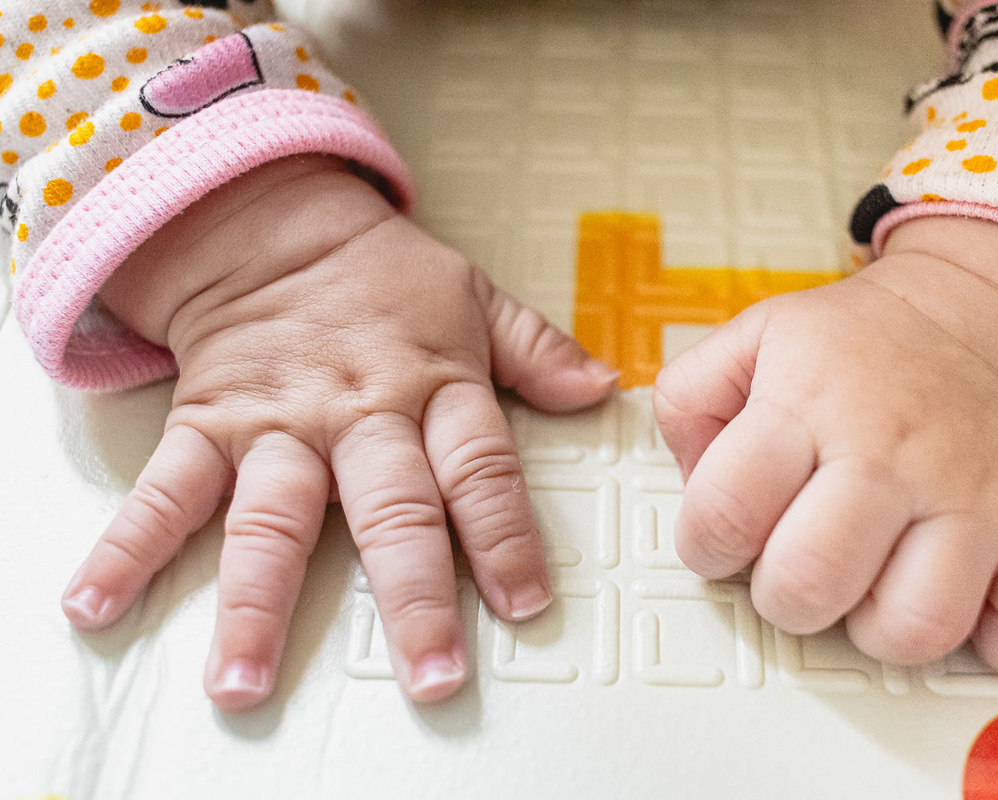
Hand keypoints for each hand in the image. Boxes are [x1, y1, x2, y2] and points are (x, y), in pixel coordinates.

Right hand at [60, 157, 617, 707]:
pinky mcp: (208, 425)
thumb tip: (605, 389)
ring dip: (258, 601)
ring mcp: (278, 425)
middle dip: (414, 596)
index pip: (480, 471)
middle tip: (432, 676)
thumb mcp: (473, 296)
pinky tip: (96, 603)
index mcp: (433, 386)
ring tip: (244, 679)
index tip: (524, 604)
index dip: (506, 536)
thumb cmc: (381, 275)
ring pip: (274, 518)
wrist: (272, 224)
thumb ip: (537, 350)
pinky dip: (127, 545)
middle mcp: (358, 415)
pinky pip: (165, 490)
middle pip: (393, 512)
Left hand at [654, 218, 997, 672]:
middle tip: (793, 567)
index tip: (720, 539)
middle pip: (811, 583)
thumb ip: (689, 400)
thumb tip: (689, 481)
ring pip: (916, 626)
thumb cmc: (863, 344)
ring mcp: (976, 494)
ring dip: (878, 629)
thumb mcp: (754, 337)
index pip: (727, 509)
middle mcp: (893, 451)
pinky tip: (966, 606)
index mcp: (810, 402)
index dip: (705, 545)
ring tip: (870, 586)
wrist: (984, 314)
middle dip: (782, 598)